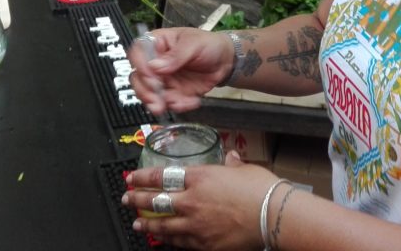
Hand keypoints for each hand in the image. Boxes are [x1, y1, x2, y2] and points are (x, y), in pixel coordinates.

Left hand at [123, 151, 275, 250]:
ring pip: (163, 224)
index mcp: (200, 177)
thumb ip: (231, 164)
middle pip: (156, 200)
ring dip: (147, 223)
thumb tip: (230, 158)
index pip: (162, 176)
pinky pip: (179, 242)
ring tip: (137, 223)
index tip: (132, 178)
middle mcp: (193, 201)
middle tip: (127, 198)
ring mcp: (196, 225)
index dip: (143, 177)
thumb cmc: (261, 190)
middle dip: (137, 200)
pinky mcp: (204, 244)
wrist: (273, 216)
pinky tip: (163, 239)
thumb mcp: (243, 169)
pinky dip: (168, 239)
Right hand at [127, 27, 233, 113]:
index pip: (138, 52)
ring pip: (148, 94)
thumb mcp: (194, 44)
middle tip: (156, 99)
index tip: (151, 76)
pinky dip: (178, 105)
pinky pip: (168, 104)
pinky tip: (192, 101)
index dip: (140, 65)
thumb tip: (155, 66)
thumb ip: (176, 55)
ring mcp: (163, 80)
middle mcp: (155, 63)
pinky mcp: (173, 93)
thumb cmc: (209, 44)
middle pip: (138, 78)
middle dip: (145, 91)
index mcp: (157, 43)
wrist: (226, 61)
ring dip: (158, 103)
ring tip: (176, 103)